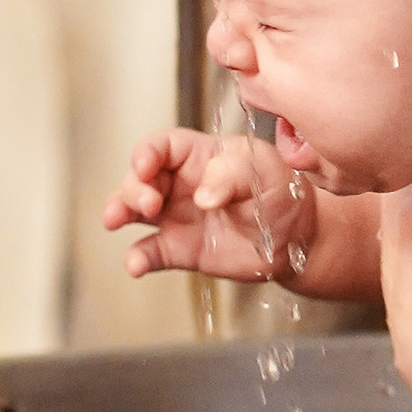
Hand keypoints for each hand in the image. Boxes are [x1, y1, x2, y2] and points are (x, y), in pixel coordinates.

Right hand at [105, 128, 317, 287]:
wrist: (295, 238)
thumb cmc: (281, 192)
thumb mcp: (266, 171)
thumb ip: (234, 174)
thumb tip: (203, 196)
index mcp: (199, 155)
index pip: (162, 146)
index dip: (147, 152)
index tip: (145, 165)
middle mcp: (180, 183)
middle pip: (140, 177)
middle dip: (134, 187)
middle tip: (149, 204)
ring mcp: (176, 216)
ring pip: (134, 210)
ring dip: (119, 211)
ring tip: (115, 219)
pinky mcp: (179, 249)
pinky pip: (150, 252)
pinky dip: (137, 259)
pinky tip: (135, 265)